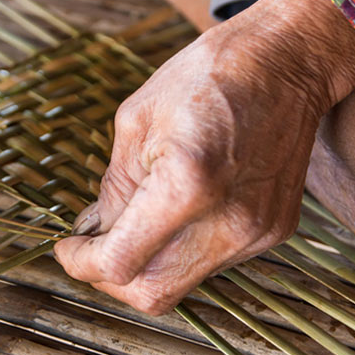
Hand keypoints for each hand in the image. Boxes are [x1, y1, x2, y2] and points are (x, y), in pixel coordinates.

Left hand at [54, 0, 354, 314]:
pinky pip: (210, 262)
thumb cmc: (206, 76)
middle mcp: (229, 221)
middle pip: (152, 293)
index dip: (82, 263)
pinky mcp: (273, 232)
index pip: (120, 263)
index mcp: (187, 185)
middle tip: (91, 246)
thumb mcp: (136, 122)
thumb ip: (113, 189)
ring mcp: (257, 232)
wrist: (286, 61)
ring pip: (181, 284)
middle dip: (110, 278)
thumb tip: (93, 233)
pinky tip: (172, 215)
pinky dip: (178, 251)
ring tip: (131, 224)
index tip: (68, 248)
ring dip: (144, 265)